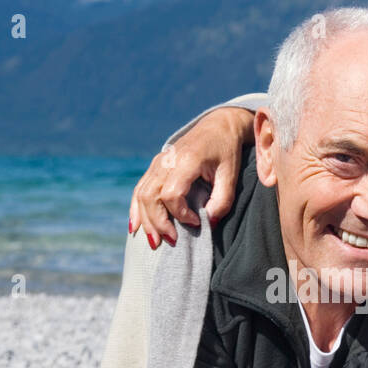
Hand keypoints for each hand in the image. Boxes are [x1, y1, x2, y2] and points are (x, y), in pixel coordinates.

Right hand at [129, 106, 254, 247]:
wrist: (218, 126)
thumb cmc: (226, 151)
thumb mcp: (231, 175)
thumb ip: (223, 200)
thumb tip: (209, 223)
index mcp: (187, 160)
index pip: (171, 194)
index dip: (180, 214)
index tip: (197, 222)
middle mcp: (167, 160)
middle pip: (150, 196)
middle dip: (158, 223)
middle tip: (172, 241)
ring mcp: (158, 162)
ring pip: (142, 194)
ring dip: (146, 220)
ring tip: (155, 242)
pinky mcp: (155, 166)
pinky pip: (139, 189)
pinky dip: (136, 209)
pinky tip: (136, 227)